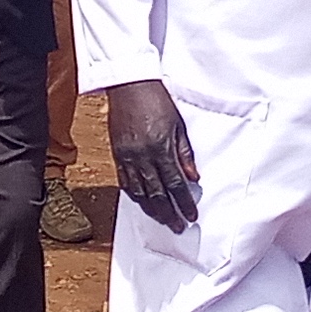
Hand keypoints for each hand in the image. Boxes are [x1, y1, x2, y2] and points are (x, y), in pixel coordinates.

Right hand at [102, 79, 197, 232]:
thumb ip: (185, 152)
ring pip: (140, 191)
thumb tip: (193, 177)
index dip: (184, 202)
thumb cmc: (156, 99)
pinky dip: (135, 195)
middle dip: (169, 212)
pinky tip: (142, 202)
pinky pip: (125, 181)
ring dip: (152, 209)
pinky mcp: (117, 153)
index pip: (175, 183)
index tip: (191, 216)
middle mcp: (142, 156)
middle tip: (177, 226)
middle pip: (157, 193)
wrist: (128, 84)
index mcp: (160, 148)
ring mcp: (127, 156)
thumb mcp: (178, 124)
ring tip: (162, 219)